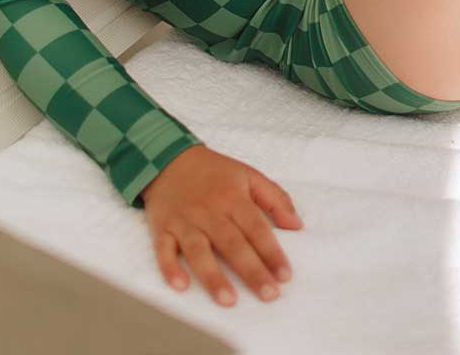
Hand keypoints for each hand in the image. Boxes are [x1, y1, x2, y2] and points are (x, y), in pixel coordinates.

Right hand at [140, 144, 303, 307]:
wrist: (169, 159)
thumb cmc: (214, 172)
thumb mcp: (248, 175)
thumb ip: (275, 198)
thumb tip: (297, 225)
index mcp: (233, 198)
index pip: (256, 228)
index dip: (271, 252)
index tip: (285, 276)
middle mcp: (209, 211)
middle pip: (231, 244)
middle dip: (251, 271)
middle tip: (268, 295)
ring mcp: (184, 221)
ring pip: (198, 251)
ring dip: (213, 276)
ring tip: (229, 300)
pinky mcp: (162, 228)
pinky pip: (163, 249)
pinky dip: (169, 267)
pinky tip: (180, 285)